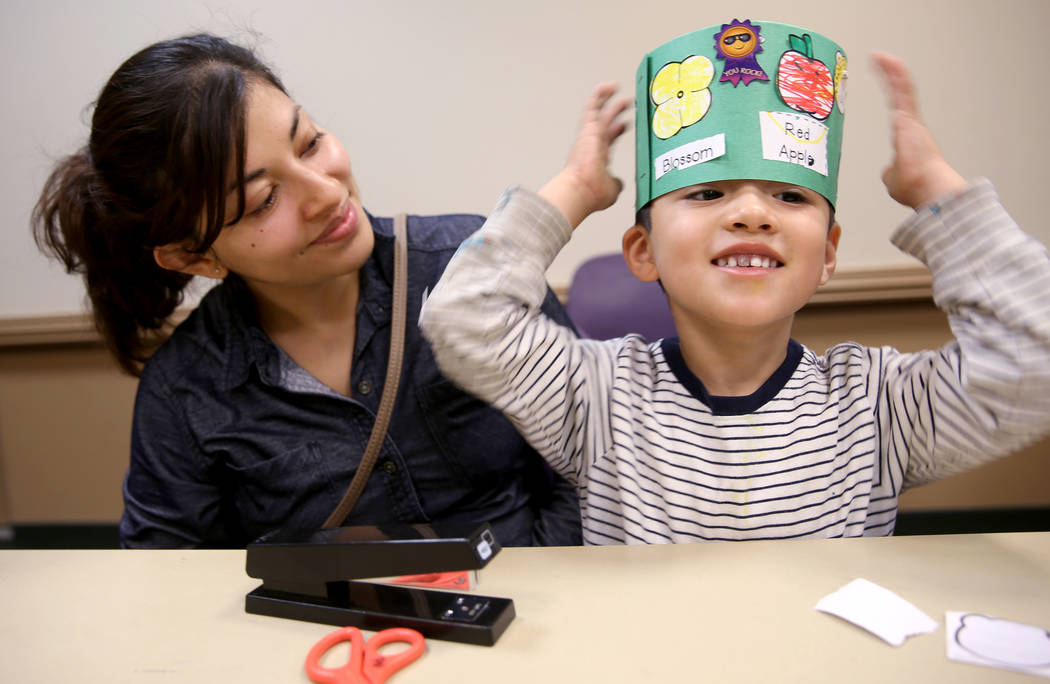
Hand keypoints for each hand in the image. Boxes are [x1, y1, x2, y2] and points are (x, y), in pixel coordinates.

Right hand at [539, 82, 630, 228]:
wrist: (581, 188)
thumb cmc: (591, 192)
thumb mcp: (612, 189)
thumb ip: (616, 183)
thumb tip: (619, 183)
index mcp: (598, 157)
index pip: (608, 139)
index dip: (617, 130)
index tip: (625, 123)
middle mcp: (592, 144)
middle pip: (605, 123)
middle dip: (615, 112)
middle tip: (625, 102)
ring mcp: (589, 135)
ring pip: (598, 112)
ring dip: (607, 99)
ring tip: (616, 87)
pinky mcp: (588, 128)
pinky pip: (593, 106)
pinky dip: (600, 95)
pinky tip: (609, 85)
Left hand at [873, 52, 966, 209]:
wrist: (927, 188)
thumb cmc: (915, 186)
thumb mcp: (895, 179)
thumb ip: (891, 171)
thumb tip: (889, 171)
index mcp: (908, 137)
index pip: (898, 111)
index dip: (893, 97)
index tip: (887, 84)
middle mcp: (912, 126)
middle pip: (901, 96)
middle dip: (892, 77)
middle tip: (883, 61)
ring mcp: (911, 120)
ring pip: (902, 89)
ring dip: (892, 71)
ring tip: (882, 56)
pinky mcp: (909, 118)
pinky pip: (902, 90)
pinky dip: (895, 75)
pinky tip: (886, 60)